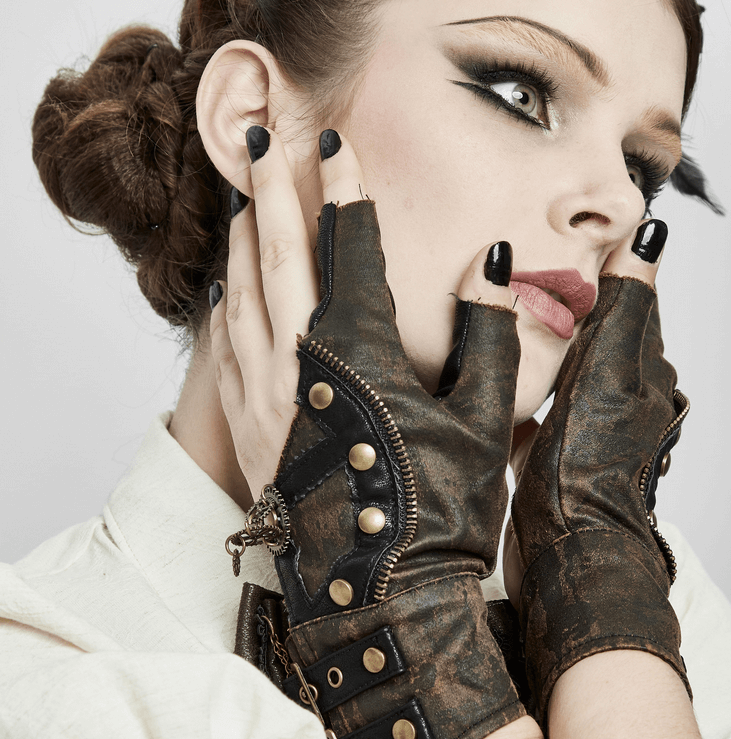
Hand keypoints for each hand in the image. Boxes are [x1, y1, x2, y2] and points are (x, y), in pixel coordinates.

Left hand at [210, 125, 526, 738]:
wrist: (374, 599)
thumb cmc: (438, 513)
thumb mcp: (481, 419)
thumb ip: (487, 334)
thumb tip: (493, 265)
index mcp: (357, 348)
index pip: (349, 244)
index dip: (343, 187)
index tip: (333, 141)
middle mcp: (298, 361)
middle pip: (277, 252)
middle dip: (269, 188)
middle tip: (258, 139)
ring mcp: (264, 395)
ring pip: (242, 292)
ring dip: (244, 237)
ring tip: (244, 198)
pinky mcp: (249, 427)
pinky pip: (228, 342)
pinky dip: (228, 299)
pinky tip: (230, 288)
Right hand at [511, 218, 690, 723]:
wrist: (569, 555)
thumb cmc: (592, 470)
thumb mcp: (606, 372)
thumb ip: (623, 307)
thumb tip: (651, 240)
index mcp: (641, 378)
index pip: (629, 308)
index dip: (608, 273)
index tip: (584, 241)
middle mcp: (620, 406)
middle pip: (595, 342)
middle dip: (571, 311)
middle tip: (539, 275)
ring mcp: (586, 437)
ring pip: (565, 378)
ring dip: (544, 352)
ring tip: (512, 321)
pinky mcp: (551, 465)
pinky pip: (534, 419)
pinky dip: (519, 400)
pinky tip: (492, 390)